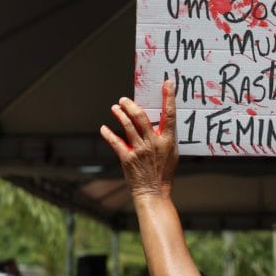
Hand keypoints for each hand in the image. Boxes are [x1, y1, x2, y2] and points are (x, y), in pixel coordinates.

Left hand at [100, 80, 177, 198]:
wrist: (153, 192)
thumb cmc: (164, 173)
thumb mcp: (172, 153)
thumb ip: (165, 138)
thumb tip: (160, 123)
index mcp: (167, 140)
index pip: (169, 114)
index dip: (169, 97)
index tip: (167, 84)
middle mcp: (153, 143)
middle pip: (141, 117)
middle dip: (131, 105)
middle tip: (124, 100)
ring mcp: (139, 150)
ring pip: (127, 126)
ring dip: (119, 114)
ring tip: (115, 107)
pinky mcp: (127, 158)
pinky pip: (115, 142)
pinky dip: (108, 134)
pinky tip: (104, 128)